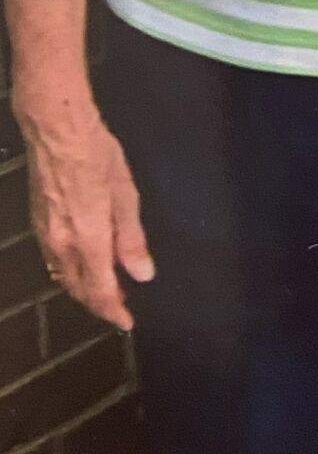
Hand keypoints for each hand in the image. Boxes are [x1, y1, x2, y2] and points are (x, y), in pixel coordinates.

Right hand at [19, 101, 153, 331]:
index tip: (127, 321)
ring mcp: (45, 234)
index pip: (100, 290)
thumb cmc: (97, 157)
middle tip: (118, 307)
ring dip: (82, 288)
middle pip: (78, 288)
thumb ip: (132, 238)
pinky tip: (80, 264)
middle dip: (97, 303)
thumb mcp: (126, 195)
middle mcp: (62, 244)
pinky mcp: (38, 221)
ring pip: (62, 275)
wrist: (56, 131)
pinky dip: (68, 271)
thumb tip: (142, 274)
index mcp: (88, 240)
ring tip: (103, 290)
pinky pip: (53, 259)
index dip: (114, 309)